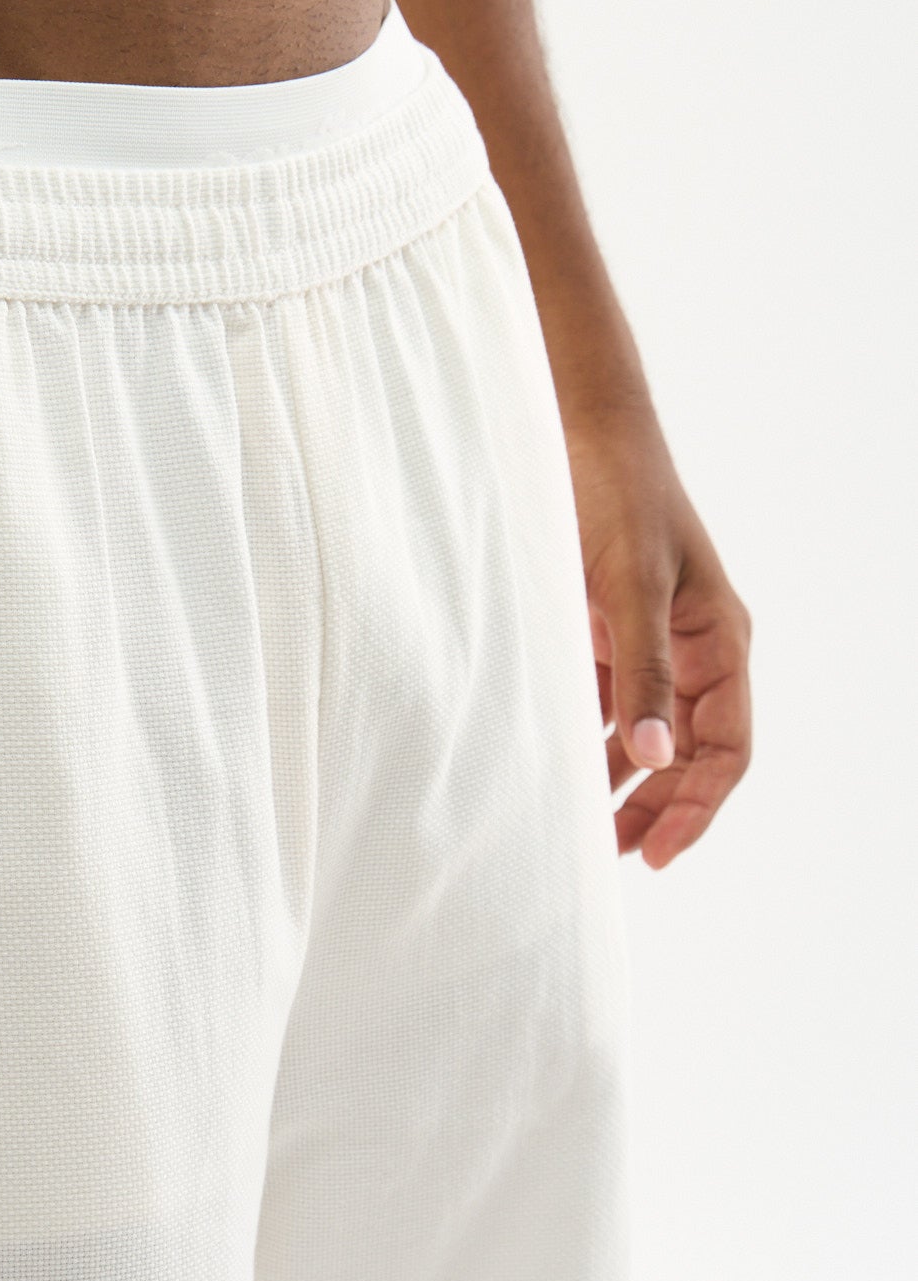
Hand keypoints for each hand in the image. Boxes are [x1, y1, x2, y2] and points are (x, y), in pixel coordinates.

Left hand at [565, 404, 752, 867]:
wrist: (577, 425)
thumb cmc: (616, 492)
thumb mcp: (629, 584)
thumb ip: (640, 671)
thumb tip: (652, 757)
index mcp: (720, 640)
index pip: (727, 748)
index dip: (697, 805)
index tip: (654, 853)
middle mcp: (692, 649)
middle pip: (688, 753)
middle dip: (656, 806)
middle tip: (610, 855)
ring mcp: (647, 642)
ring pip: (644, 735)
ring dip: (618, 782)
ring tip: (580, 829)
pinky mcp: (602, 631)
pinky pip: (602, 702)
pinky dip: (584, 739)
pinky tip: (552, 767)